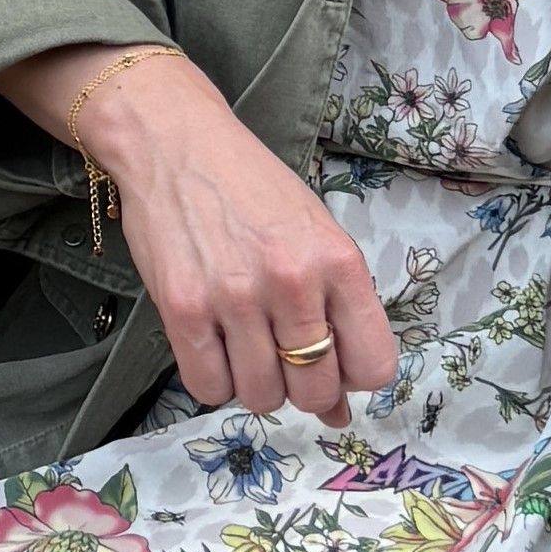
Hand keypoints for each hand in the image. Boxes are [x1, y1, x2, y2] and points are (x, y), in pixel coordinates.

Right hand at [70, 49, 396, 422]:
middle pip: (316, 390)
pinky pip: (208, 386)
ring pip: (262, 397)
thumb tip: (339, 407)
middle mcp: (294, 283)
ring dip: (258, 388)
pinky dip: (214, 382)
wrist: (178, 144)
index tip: (336, 367)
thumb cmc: (254, 188)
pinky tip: (215, 350)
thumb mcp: (317, 234)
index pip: (372, 365)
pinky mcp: (182, 309)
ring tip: (248, 351)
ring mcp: (236, 298)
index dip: (355, 380)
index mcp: (340, 262)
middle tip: (287, 363)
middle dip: (306, 392)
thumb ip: (337, 311)